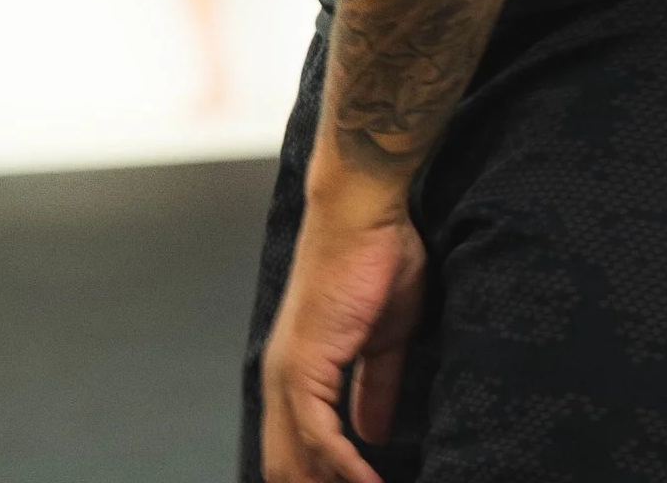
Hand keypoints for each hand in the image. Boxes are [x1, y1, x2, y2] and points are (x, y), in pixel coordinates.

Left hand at [262, 193, 428, 482]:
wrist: (362, 211)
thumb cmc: (375, 258)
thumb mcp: (385, 338)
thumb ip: (376, 386)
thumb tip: (372, 435)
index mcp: (298, 372)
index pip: (296, 451)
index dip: (321, 479)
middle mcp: (282, 378)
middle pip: (286, 466)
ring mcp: (288, 372)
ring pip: (293, 460)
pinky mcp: (304, 363)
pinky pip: (320, 436)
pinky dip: (346, 469)